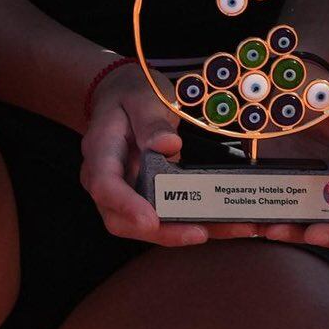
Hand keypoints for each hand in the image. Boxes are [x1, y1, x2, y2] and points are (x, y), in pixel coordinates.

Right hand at [75, 54, 219, 246]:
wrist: (121, 95)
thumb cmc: (128, 95)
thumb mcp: (141, 97)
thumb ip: (152, 121)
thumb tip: (169, 145)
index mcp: (100, 152)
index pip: (104, 186)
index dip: (126, 206)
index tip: (150, 219)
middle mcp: (108, 180)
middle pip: (122, 220)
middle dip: (161, 232)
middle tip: (199, 232)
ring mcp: (125, 192)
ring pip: (146, 226)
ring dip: (185, 232)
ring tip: (228, 228)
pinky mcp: (145, 197)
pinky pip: (165, 216)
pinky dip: (193, 222)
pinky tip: (227, 223)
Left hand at [273, 82, 328, 248]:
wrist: (284, 95)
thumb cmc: (325, 96)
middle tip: (314, 234)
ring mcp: (328, 196)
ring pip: (325, 229)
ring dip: (303, 235)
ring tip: (277, 229)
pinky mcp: (300, 199)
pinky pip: (294, 222)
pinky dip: (280, 227)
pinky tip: (262, 226)